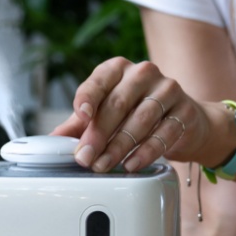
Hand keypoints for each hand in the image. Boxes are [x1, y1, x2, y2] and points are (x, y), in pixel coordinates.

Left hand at [51, 57, 220, 172]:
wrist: (184, 121)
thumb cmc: (137, 113)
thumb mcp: (105, 115)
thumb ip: (78, 125)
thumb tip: (51, 142)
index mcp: (118, 69)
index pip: (99, 80)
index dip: (88, 97)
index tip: (81, 116)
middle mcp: (143, 73)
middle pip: (117, 103)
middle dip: (98, 134)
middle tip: (85, 158)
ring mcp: (167, 90)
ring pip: (141, 119)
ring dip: (119, 147)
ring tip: (104, 166)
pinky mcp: (184, 111)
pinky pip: (163, 134)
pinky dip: (145, 152)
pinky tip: (131, 164)